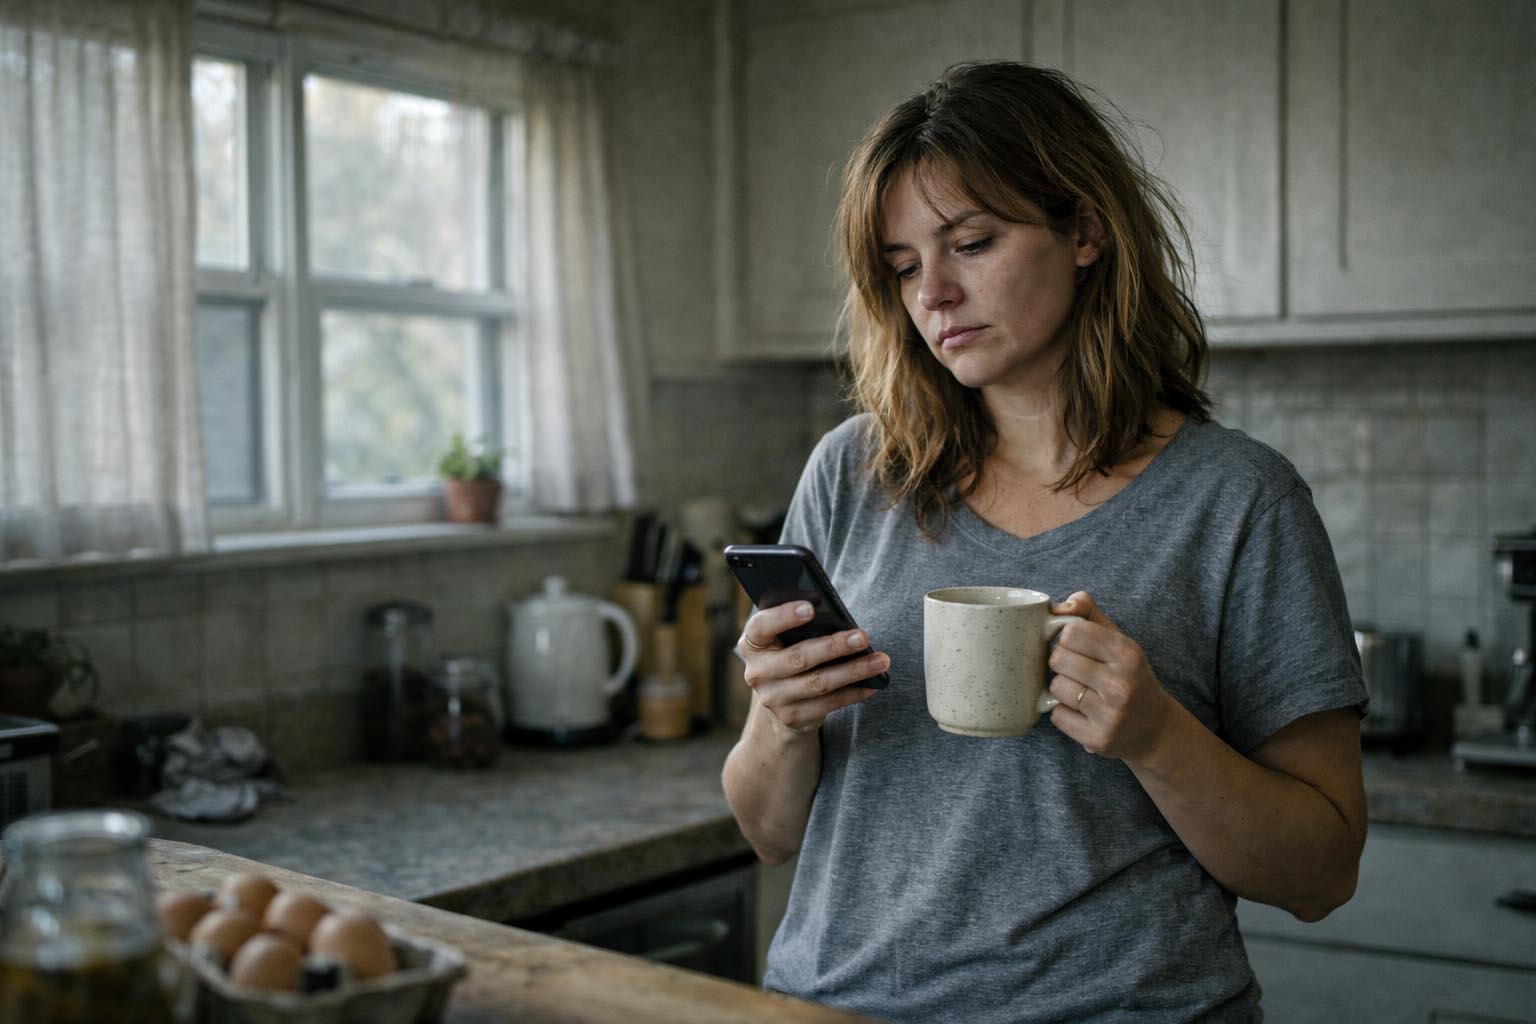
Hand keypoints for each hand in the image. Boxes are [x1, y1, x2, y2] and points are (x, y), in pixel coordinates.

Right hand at [737, 601, 887, 735]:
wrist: (780, 698)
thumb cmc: (789, 651)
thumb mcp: (784, 636)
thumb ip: (799, 625)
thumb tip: (837, 617)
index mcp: (752, 643)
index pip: (762, 626)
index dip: (784, 616)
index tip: (811, 607)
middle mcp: (757, 672)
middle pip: (798, 658)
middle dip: (834, 646)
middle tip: (863, 636)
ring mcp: (773, 698)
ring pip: (818, 683)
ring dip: (853, 671)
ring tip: (880, 660)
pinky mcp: (792, 717)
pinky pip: (829, 704)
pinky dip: (855, 692)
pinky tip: (873, 683)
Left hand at [1046, 592, 1175, 760]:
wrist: (1155, 729)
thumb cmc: (1129, 677)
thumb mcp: (1119, 641)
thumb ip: (1089, 614)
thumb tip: (1056, 607)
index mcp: (1127, 653)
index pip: (1072, 632)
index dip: (1067, 637)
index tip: (1076, 645)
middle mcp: (1121, 684)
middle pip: (1058, 658)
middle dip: (1061, 662)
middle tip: (1077, 670)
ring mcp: (1111, 715)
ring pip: (1056, 687)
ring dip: (1062, 689)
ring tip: (1082, 692)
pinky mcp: (1098, 739)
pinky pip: (1056, 716)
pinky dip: (1063, 713)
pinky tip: (1082, 712)